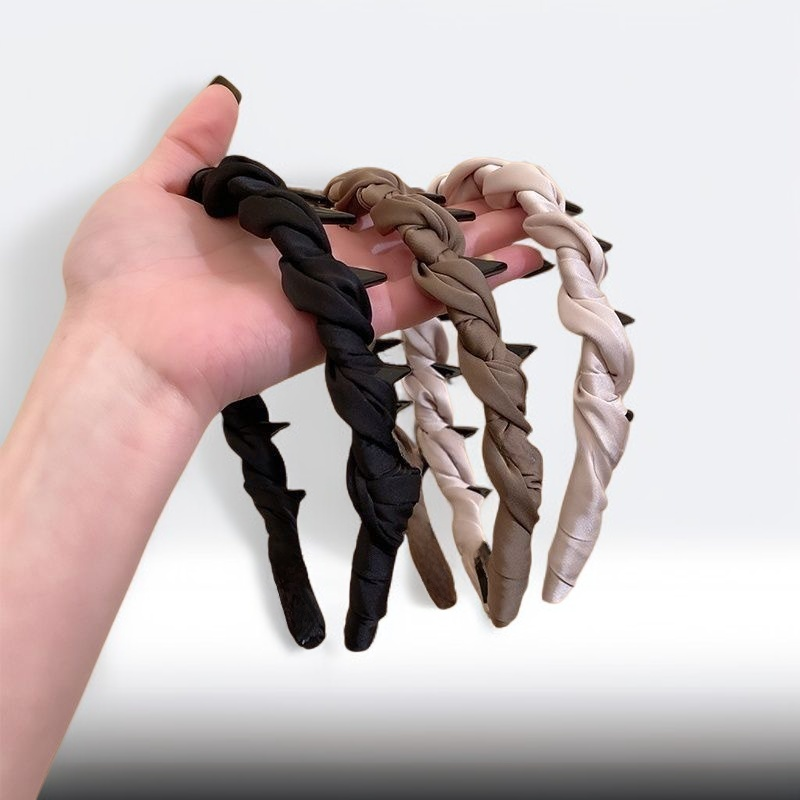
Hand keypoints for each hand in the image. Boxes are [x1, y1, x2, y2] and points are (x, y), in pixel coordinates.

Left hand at [61, 79, 541, 423]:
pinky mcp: (344, 321)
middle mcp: (313, 268)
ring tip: (528, 220)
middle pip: (399, 236)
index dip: (399, 195)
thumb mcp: (153, 188)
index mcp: (277, 238)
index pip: (354, 211)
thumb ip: (195, 145)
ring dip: (476, 243)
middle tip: (505, 194)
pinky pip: (415, 300)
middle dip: (454, 216)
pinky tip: (512, 262)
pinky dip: (464, 282)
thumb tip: (220, 97)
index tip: (437, 179)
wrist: (126, 349)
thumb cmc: (124, 281)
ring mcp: (334, 296)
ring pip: (420, 263)